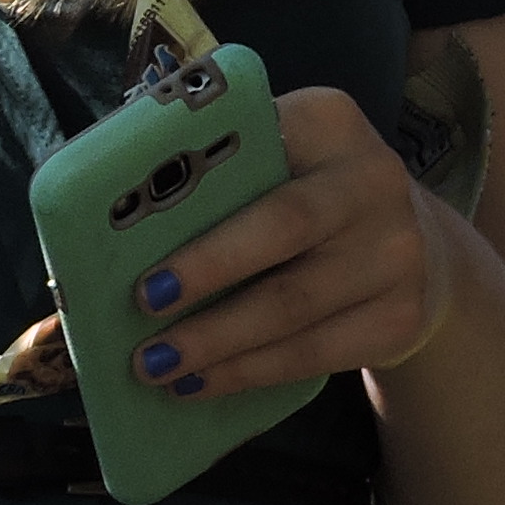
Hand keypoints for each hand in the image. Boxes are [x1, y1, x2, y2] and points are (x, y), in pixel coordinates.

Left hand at [117, 87, 455, 397]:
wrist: (414, 249)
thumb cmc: (304, 199)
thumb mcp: (277, 163)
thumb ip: (208, 180)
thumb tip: (91, 249)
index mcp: (327, 122)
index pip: (260, 142)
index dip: (201, 184)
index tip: (147, 221)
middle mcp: (372, 178)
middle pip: (284, 225)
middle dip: (208, 269)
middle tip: (144, 304)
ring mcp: (396, 252)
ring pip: (294, 304)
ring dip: (217, 340)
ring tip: (155, 365)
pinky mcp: (401, 317)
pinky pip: (315, 353)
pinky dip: (250, 372)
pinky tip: (201, 382)